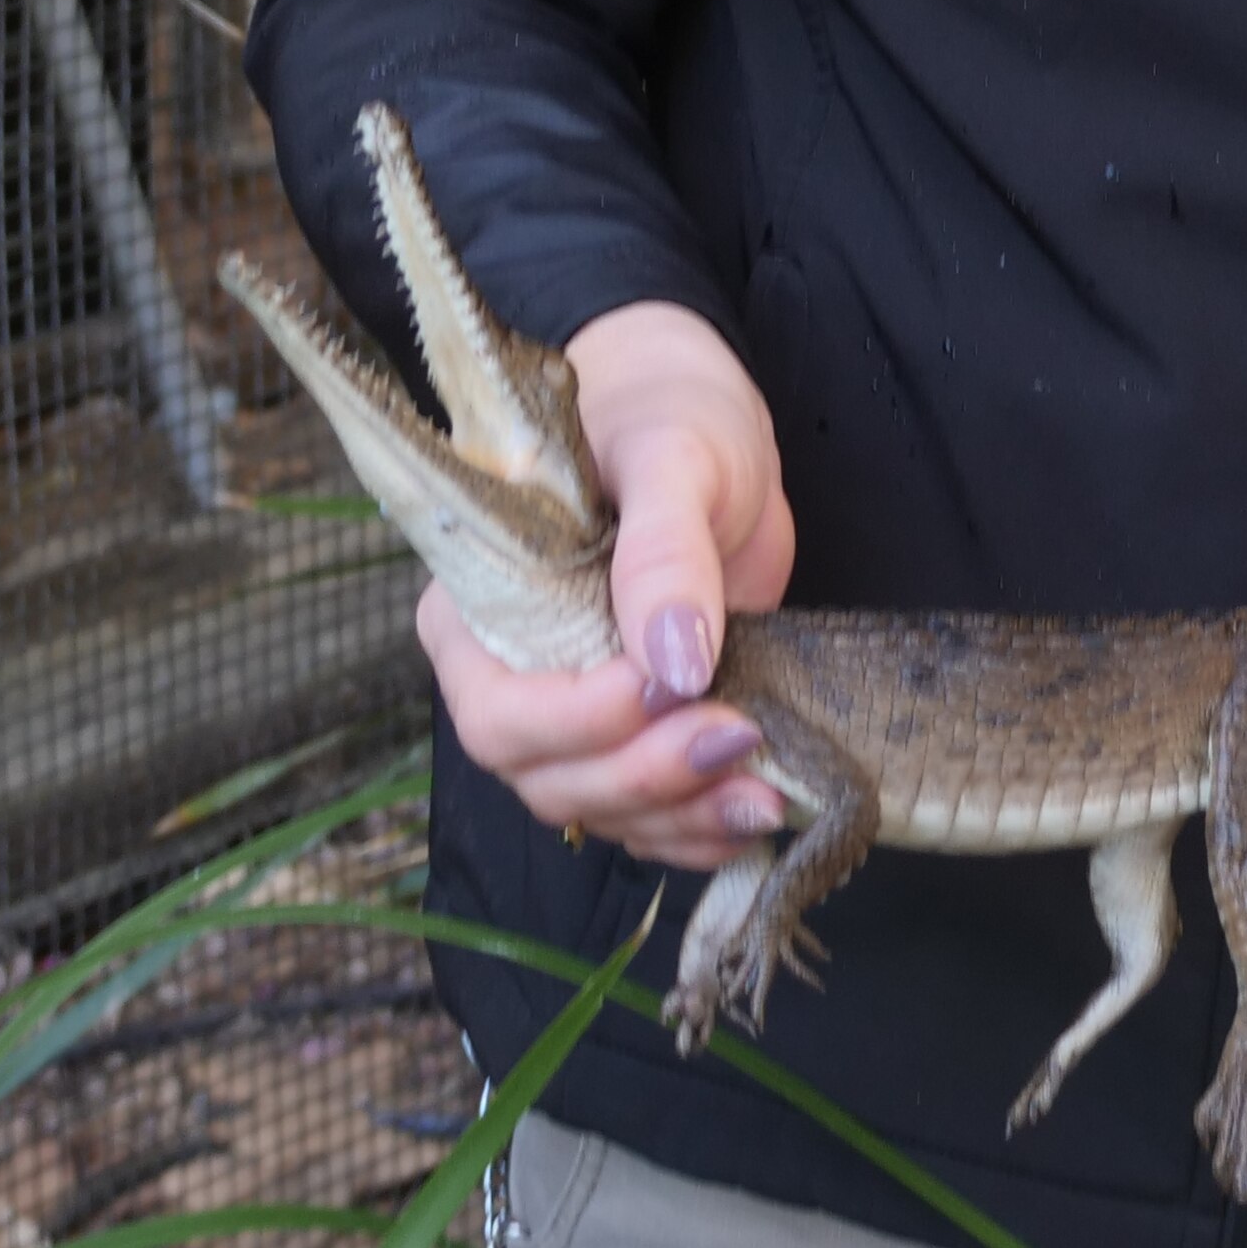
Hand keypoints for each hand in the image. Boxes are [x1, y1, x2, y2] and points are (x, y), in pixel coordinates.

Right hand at [416, 300, 799, 871]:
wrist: (710, 429)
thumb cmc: (667, 417)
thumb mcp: (674, 458)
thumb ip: (663, 552)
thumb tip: (673, 663)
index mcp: (482, 604)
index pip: (498, 707)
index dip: (575, 720)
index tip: (664, 686)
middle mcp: (510, 672)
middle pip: (546, 775)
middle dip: (639, 777)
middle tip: (735, 739)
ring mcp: (570, 713)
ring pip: (597, 808)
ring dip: (678, 817)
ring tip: (764, 794)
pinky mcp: (632, 733)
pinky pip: (644, 815)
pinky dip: (696, 830)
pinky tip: (753, 816)